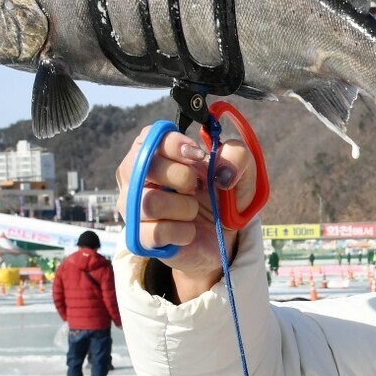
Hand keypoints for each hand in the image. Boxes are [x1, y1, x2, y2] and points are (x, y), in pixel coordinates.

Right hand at [115, 124, 258, 299]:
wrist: (222, 237)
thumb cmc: (221, 196)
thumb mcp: (241, 171)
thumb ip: (238, 156)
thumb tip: (221, 171)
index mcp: (155, 154)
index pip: (148, 137)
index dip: (174, 144)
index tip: (198, 156)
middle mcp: (136, 178)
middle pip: (142, 165)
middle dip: (182, 175)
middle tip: (197, 186)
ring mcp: (134, 209)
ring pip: (150, 201)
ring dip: (185, 207)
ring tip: (192, 210)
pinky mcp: (140, 238)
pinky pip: (157, 232)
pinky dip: (184, 232)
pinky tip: (189, 231)